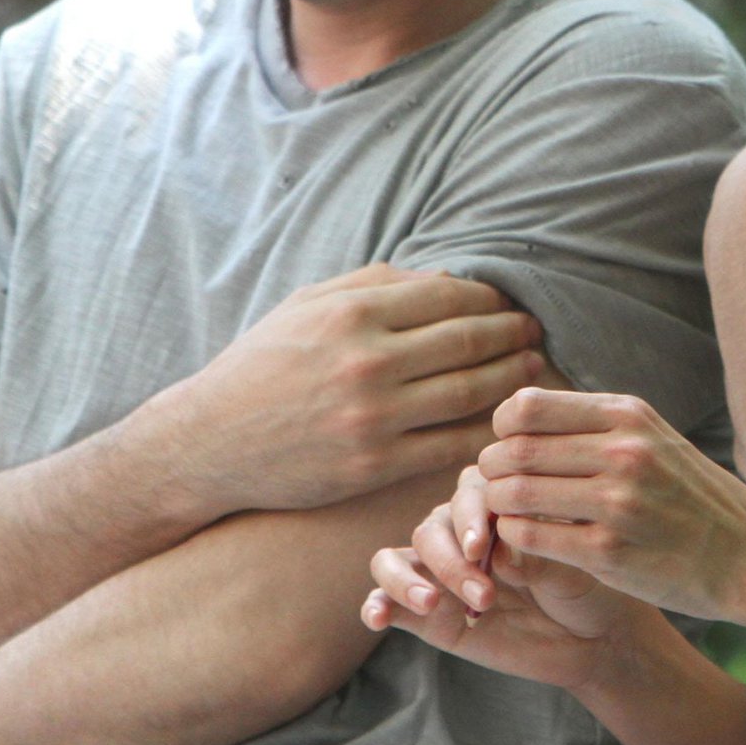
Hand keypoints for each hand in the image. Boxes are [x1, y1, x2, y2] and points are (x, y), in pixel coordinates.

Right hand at [159, 264, 546, 516]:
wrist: (209, 443)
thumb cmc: (261, 366)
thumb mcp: (307, 306)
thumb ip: (377, 284)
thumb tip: (448, 278)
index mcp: (351, 313)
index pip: (447, 296)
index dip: (489, 298)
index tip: (509, 303)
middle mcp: (366, 362)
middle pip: (468, 341)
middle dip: (512, 334)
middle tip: (536, 333)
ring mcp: (372, 417)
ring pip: (469, 392)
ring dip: (511, 379)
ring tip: (533, 370)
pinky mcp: (373, 466)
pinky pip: (449, 445)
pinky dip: (485, 432)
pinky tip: (505, 422)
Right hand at [363, 464, 649, 691]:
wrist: (589, 641)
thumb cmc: (585, 588)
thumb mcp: (572, 569)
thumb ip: (536, 557)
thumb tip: (499, 552)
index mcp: (496, 504)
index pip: (467, 492)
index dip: (469, 515)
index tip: (484, 546)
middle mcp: (460, 531)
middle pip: (431, 528)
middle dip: (451, 560)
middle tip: (485, 594)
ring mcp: (438, 572)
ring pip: (396, 557)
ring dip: (407, 579)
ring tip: (431, 603)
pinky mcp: (425, 613)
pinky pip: (384, 599)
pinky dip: (376, 603)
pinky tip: (379, 617)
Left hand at [476, 388, 745, 623]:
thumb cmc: (692, 496)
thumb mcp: (652, 437)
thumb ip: (595, 423)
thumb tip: (521, 414)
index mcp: (628, 415)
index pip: (527, 406)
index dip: (503, 428)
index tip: (508, 446)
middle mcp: (622, 451)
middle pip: (515, 449)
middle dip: (491, 467)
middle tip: (491, 482)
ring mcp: (616, 503)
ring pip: (515, 493)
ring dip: (495, 503)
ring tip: (501, 511)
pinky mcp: (609, 552)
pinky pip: (531, 537)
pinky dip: (513, 537)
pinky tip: (521, 539)